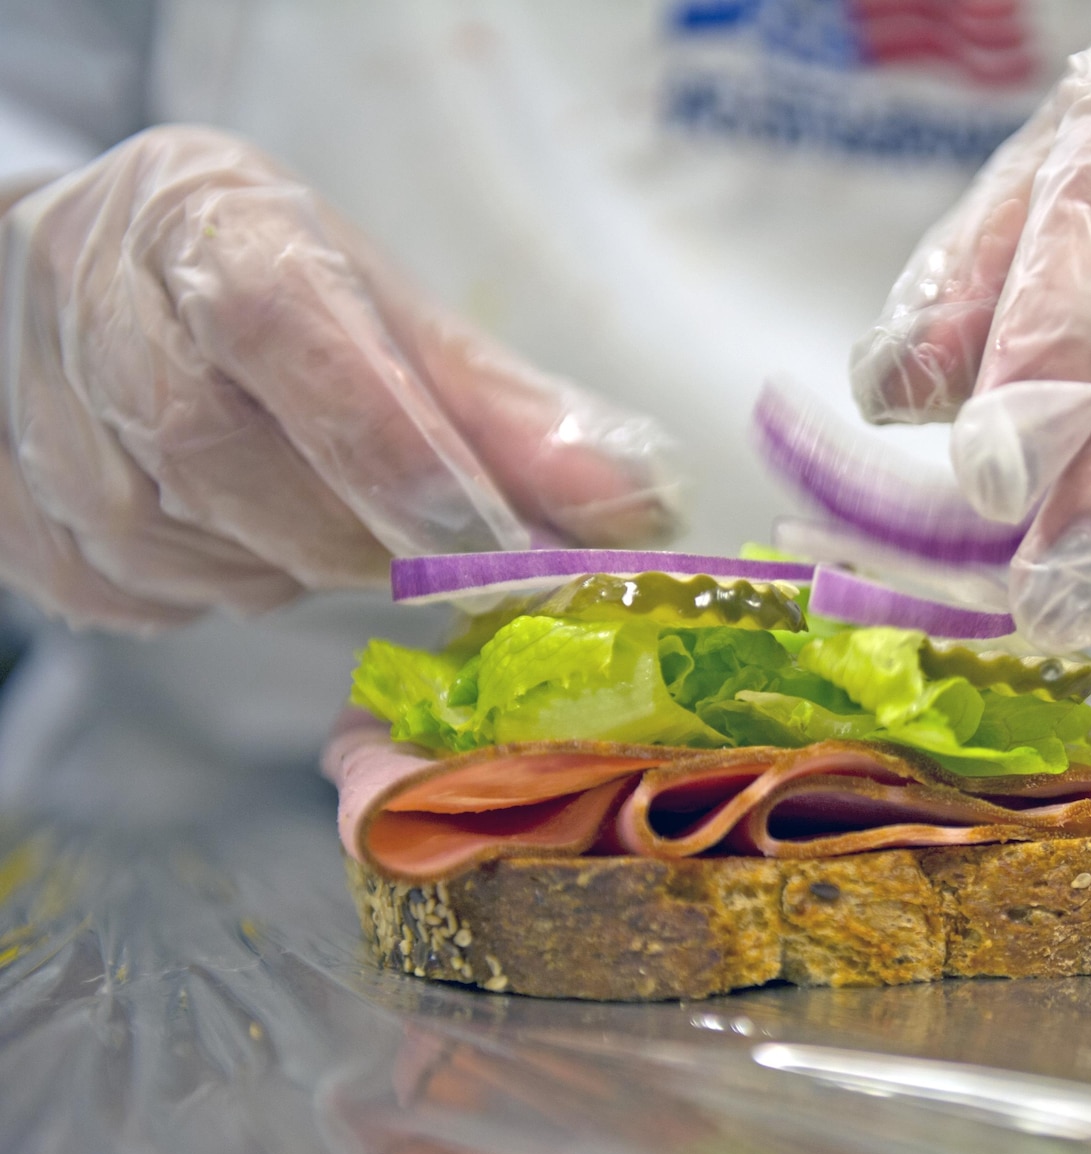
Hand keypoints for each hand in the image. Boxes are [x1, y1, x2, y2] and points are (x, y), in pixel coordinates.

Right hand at [0, 125, 681, 631]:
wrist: (89, 302)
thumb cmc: (273, 298)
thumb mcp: (393, 315)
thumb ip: (509, 412)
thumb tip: (634, 507)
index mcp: (210, 221)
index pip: (281, 320)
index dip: (388, 438)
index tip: (491, 525)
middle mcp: (98, 306)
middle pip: (226, 459)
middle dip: (363, 526)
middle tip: (450, 548)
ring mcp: (39, 424)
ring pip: (193, 546)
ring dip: (299, 558)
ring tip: (333, 506)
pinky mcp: (25, 529)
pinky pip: (156, 598)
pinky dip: (237, 582)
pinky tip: (257, 531)